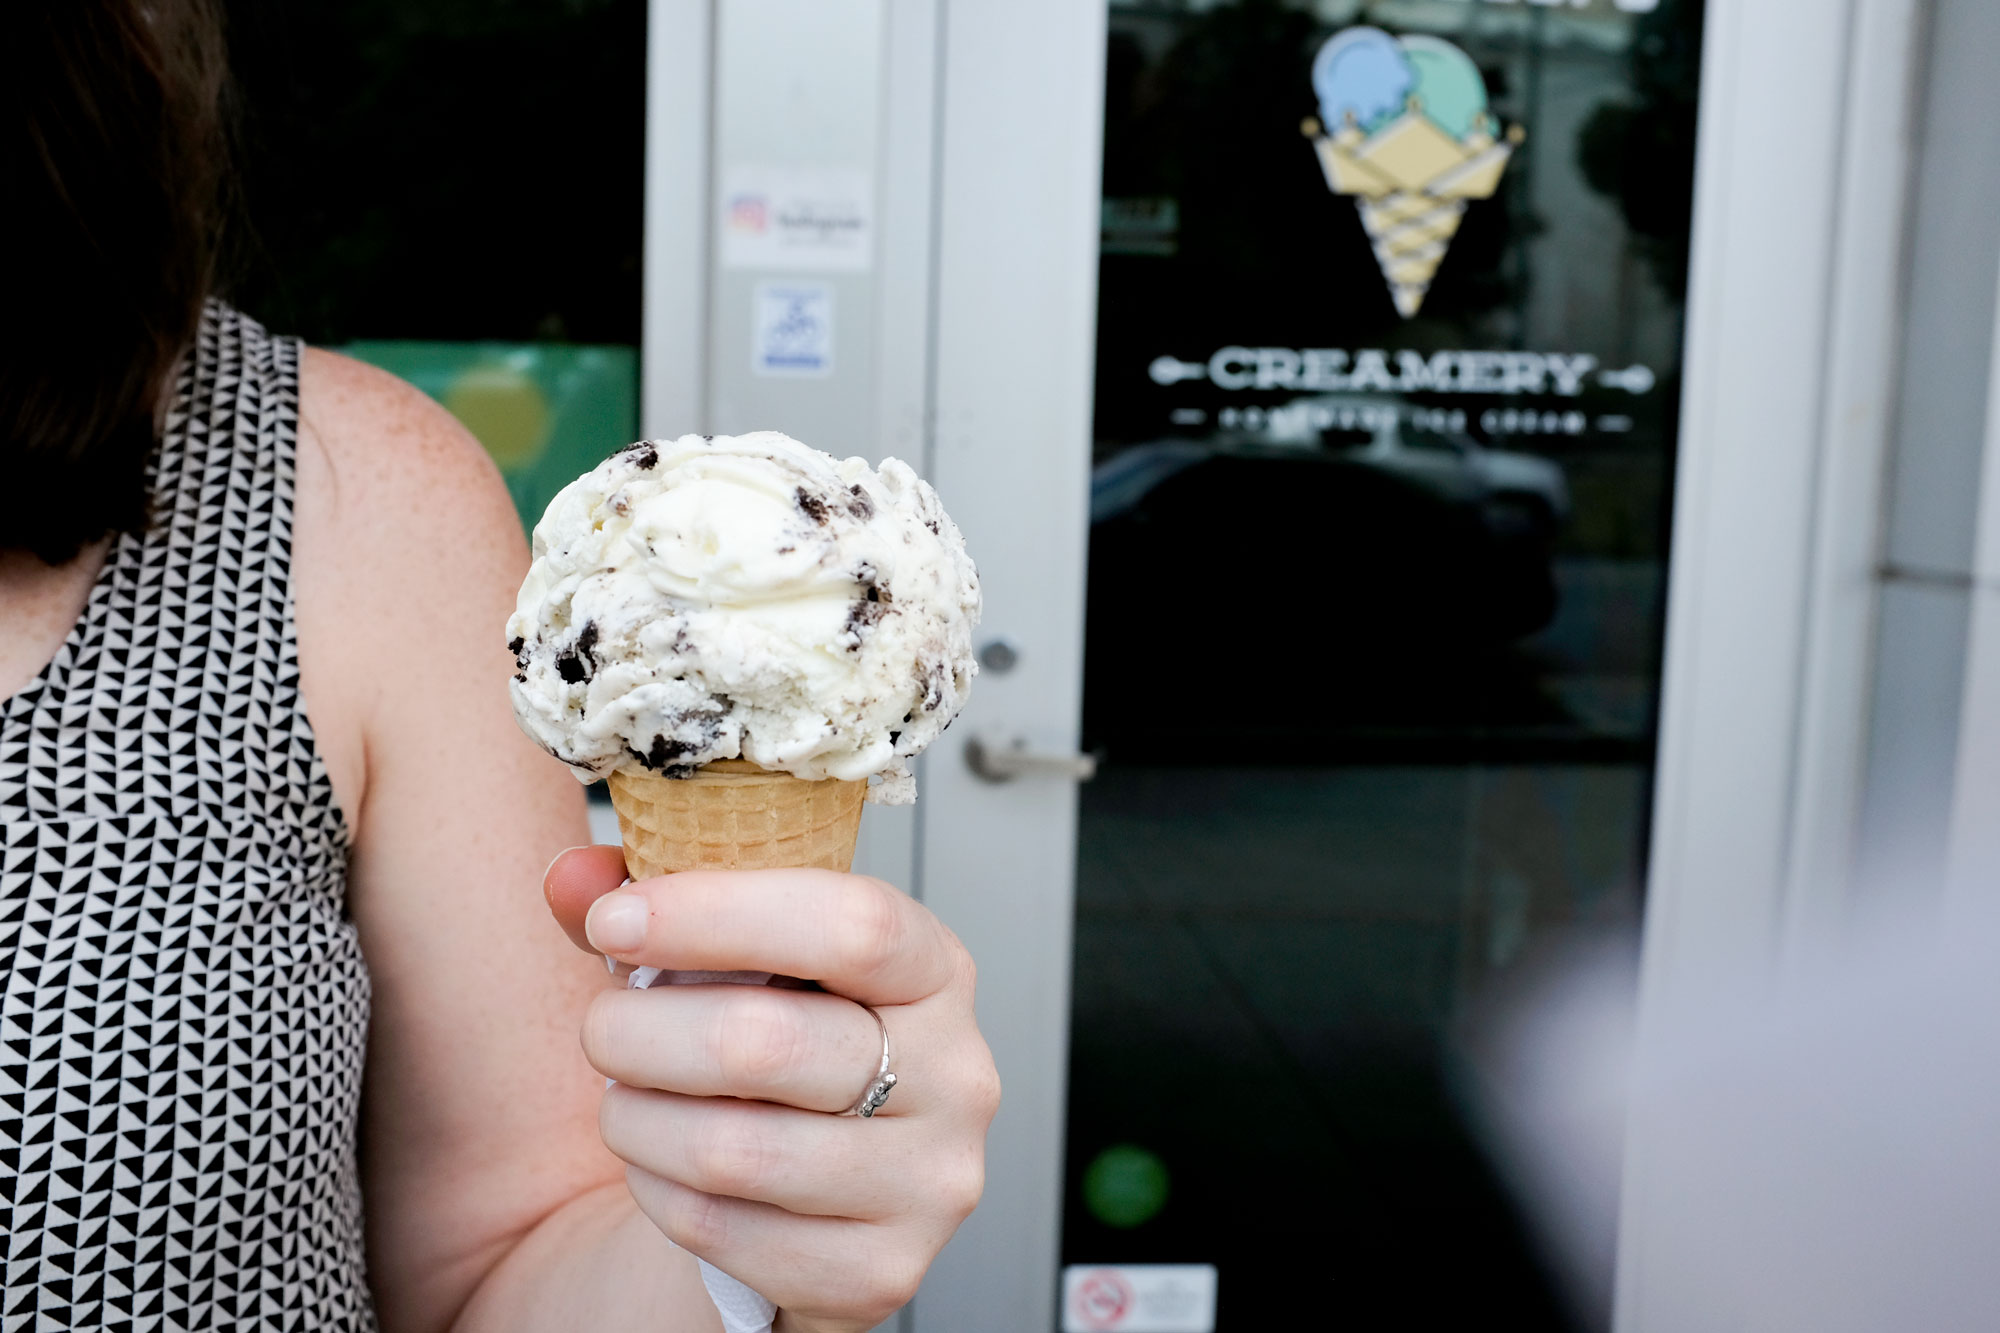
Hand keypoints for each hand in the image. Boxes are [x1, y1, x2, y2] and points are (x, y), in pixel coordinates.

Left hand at [545, 846, 1001, 1332]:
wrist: (817, 1193)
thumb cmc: (779, 1051)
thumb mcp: (735, 958)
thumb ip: (654, 903)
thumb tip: (572, 877)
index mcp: (935, 968)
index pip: (853, 925)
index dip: (719, 913)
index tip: (616, 917)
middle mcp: (957, 1073)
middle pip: (768, 1042)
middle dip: (641, 1029)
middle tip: (603, 1026)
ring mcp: (928, 1181)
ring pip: (731, 1149)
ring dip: (635, 1118)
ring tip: (623, 1097)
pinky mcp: (880, 1272)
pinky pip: (723, 1230)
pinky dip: (657, 1192)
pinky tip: (658, 1165)